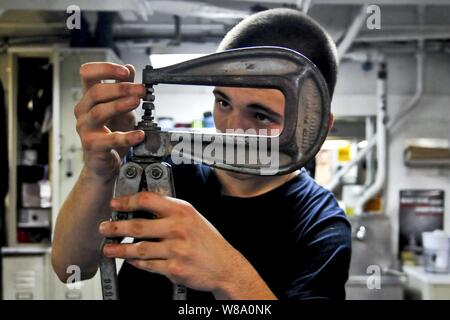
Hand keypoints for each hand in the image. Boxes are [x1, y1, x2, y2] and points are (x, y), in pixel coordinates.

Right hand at [75, 63, 145, 181]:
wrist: (105, 162)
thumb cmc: (110, 134)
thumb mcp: (122, 108)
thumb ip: (124, 88)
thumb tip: (129, 68)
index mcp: (89, 98)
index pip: (88, 74)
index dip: (106, 69)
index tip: (126, 71)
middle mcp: (84, 111)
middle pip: (96, 92)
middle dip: (121, 88)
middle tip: (141, 89)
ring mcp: (86, 128)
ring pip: (99, 112)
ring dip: (121, 105)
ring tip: (137, 102)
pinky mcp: (93, 145)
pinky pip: (110, 139)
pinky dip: (127, 137)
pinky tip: (139, 134)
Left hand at [99, 191, 268, 297]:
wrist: (225, 266)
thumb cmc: (208, 242)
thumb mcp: (193, 217)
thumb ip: (171, 211)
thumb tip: (143, 206)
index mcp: (183, 211)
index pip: (149, 200)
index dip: (128, 201)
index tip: (116, 204)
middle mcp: (178, 228)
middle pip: (138, 226)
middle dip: (116, 227)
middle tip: (106, 227)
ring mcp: (176, 249)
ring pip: (138, 248)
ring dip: (119, 249)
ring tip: (109, 248)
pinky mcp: (173, 268)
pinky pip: (147, 265)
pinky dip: (135, 262)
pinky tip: (130, 260)